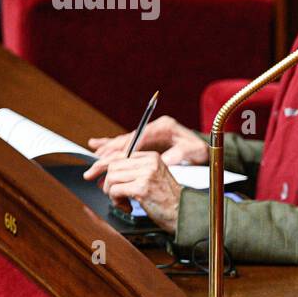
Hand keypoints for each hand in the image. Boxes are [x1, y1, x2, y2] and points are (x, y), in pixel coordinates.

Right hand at [85, 115, 207, 183]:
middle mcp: (153, 128)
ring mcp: (149, 132)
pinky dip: (111, 145)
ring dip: (106, 152)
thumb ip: (176, 156)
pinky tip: (96, 145)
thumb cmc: (199, 150)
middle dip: (108, 156)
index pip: (136, 141)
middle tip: (93, 169)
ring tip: (93, 160)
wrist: (205, 146)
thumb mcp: (191, 153)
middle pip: (126, 142)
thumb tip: (163, 163)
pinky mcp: (147, 138)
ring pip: (123, 142)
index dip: (121, 154)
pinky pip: (126, 142)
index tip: (108, 164)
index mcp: (163, 127)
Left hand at [94, 151, 183, 232]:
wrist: (182, 212)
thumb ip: (130, 173)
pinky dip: (116, 201)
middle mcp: (149, 162)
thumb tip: (101, 175)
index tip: (90, 173)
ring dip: (111, 193)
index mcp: (151, 157)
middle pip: (112, 166)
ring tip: (123, 201)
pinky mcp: (142, 188)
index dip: (101, 164)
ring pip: (111, 178)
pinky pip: (115, 190)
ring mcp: (146, 174)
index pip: (119, 155)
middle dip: (106, 182)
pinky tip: (127, 206)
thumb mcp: (151, 179)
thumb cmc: (167, 199)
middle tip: (112, 194)